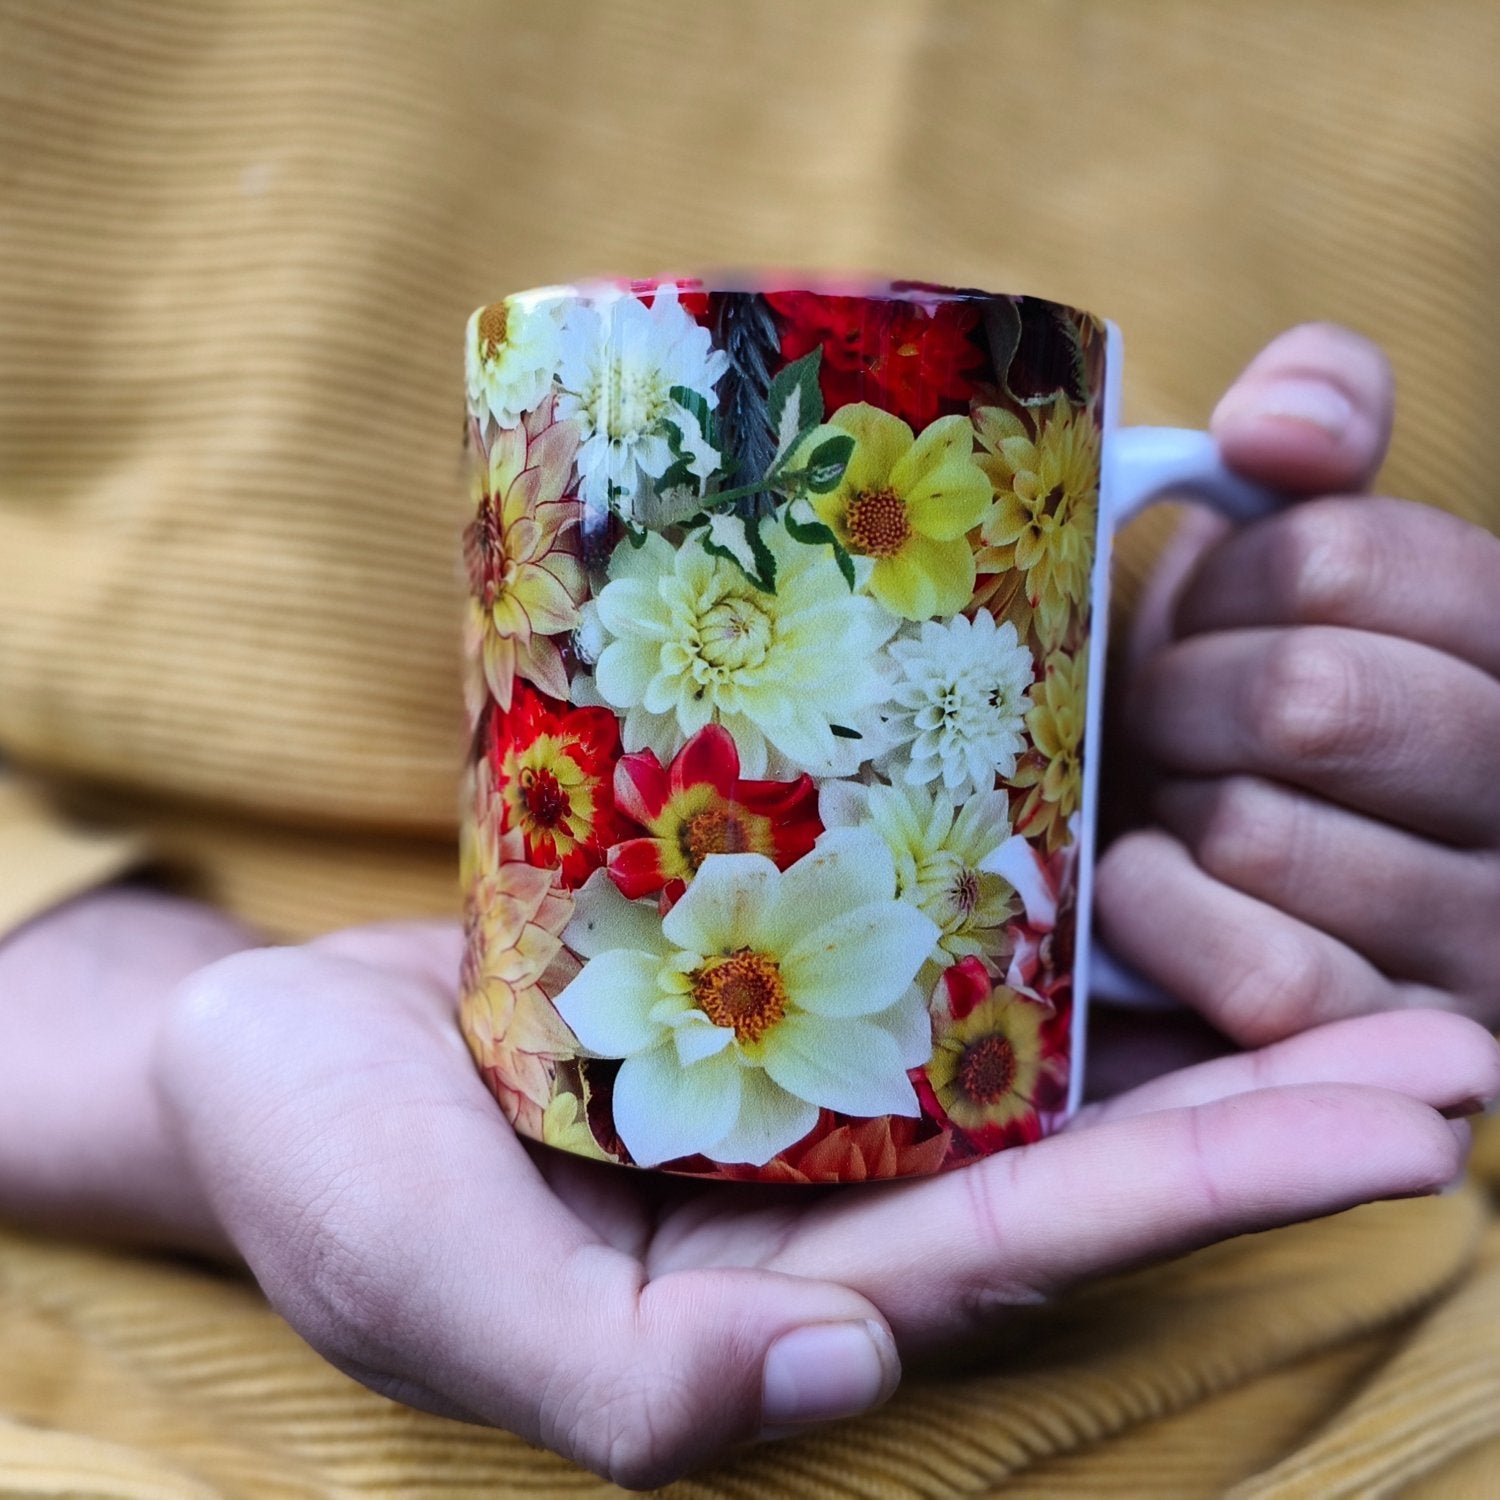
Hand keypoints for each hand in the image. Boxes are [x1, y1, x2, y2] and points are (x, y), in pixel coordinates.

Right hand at [155, 921, 1497, 1487]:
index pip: (1026, 1243)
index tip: (1400, 1128)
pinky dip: (1041, 916)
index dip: (1216, 1191)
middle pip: (1083, 1147)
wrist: (263, 1053)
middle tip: (1459, 1040)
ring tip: (1372, 939)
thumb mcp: (432, 1291)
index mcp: (774, 1294)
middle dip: (1272, 1101)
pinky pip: (928, 950)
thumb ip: (617, 1380)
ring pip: (1030, 1047)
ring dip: (1196, 1002)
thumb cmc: (323, 1178)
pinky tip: (1151, 855)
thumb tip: (830, 1390)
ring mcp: (800, 1082)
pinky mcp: (761, 982)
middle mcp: (819, 1194)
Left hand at [1098, 323, 1499, 1043]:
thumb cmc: (1246, 694)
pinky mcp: (1406, 1043)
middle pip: (1304, 699)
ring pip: (1263, 833)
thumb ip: (1321, 445)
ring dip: (1165, 816)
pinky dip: (1166, 922)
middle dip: (1181, 702)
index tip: (1201, 614)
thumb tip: (1281, 419)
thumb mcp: (1292, 559)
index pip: (1336, 559)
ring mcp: (1486, 934)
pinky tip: (1151, 895)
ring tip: (1167, 813)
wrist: (1219, 864)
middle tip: (1162, 723)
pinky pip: (1269, 976)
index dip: (1220, 582)